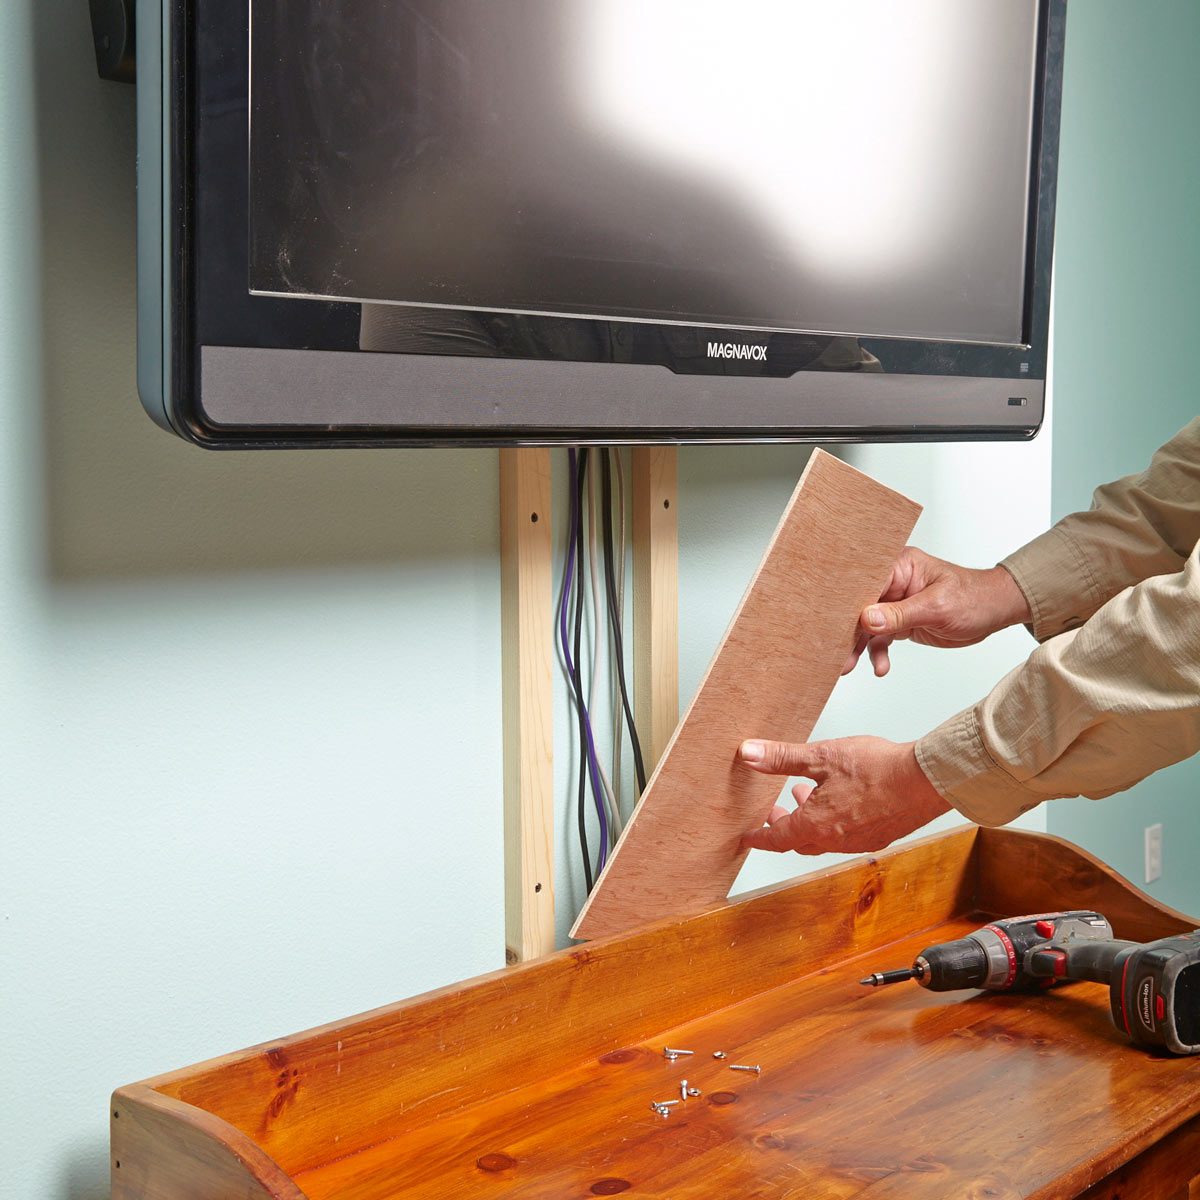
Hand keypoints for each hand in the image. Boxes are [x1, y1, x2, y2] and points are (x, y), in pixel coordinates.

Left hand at [737, 736, 950, 854]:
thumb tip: (750, 754)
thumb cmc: (877, 769)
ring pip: (824, 839)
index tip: (747, 838)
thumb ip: (782, 757)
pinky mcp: (879, 837)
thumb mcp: (821, 757)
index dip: (759, 837)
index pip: (778, 838)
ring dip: (809, 821)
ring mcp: (860, 841)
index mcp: (817, 825)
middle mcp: (837, 840)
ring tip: (804, 795)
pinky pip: (846, 836)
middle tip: (774, 814)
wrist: (924, 780)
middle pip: (800, 842)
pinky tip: (840, 800)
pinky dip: (833, 822)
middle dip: (783, 828)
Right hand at [843, 547, 1030, 677]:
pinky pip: (880, 637)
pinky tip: (880, 667)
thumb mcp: (937, 607)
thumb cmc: (973, 598)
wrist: (993, 612)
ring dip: (858, 646)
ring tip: (847, 666)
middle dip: (847, 629)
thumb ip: (900, 614)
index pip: (863, 580)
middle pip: (859, 605)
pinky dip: (877, 653)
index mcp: (899, 565)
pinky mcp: (899, 620)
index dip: (845, 600)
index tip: (829, 620)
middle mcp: (892, 582)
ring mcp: (894, 602)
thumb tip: (867, 619)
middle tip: (836, 652)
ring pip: (866, 625)